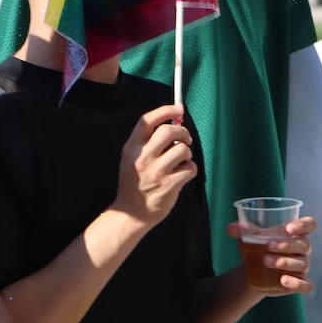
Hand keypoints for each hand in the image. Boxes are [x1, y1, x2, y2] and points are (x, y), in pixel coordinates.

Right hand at [110, 104, 196, 225]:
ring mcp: (156, 172)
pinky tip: (181, 176)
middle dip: (182, 132)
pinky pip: (190, 168)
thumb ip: (148, 142)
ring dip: (187, 154)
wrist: (132, 213)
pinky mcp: (169, 185)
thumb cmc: (135, 183)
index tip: (179, 109)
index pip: (147, 120)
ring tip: (180, 163)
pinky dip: (190, 170)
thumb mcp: (132, 158)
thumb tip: (175, 123)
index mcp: (131, 148)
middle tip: (185, 139)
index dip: (165, 110)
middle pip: (168, 131)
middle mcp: (142, 158)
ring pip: (183, 150)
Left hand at [227, 216, 315, 293]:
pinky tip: (283, 280)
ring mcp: (302, 267)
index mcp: (295, 233)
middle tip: (268, 245)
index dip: (303, 225)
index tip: (289, 228)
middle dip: (287, 245)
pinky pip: (306, 285)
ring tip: (265, 261)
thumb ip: (241, 230)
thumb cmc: (255, 246)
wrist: (252, 269)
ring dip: (285, 262)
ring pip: (302, 263)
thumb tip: (230, 228)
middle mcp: (302, 249)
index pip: (309, 225)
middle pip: (304, 244)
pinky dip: (297, 283)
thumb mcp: (248, 236)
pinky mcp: (299, 283)